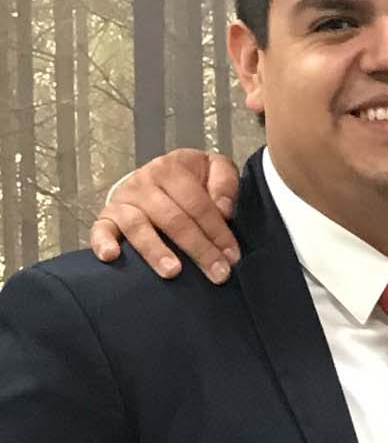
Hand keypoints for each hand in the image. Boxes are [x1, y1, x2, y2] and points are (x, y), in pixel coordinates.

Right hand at [89, 150, 240, 281]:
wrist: (154, 180)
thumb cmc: (188, 182)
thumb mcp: (212, 169)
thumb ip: (225, 181)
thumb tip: (224, 209)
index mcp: (172, 168)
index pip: (198, 203)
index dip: (217, 231)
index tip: (232, 256)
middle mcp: (145, 182)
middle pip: (173, 219)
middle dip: (198, 249)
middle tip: (217, 274)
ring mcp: (124, 200)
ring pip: (139, 226)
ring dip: (156, 250)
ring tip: (173, 272)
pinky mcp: (107, 218)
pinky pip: (101, 230)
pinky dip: (102, 242)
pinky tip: (111, 256)